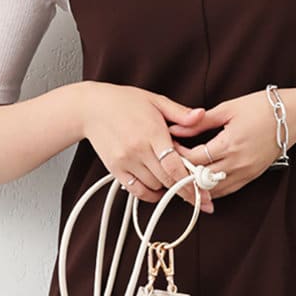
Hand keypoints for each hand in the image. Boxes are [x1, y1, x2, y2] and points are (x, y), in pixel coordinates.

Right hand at [80, 83, 219, 211]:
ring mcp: (126, 162)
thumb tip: (201, 115)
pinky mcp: (116, 170)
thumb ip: (180, 113)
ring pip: (155, 187)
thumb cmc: (124, 102)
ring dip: (167, 187)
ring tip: (173, 179)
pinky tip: (158, 188)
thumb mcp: (155, 100)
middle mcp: (138, 150)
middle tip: (199, 195)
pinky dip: (151, 194)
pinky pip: (137, 191)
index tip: (204, 192)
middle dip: (185, 190)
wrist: (91, 108)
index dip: (192, 182)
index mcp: (152, 132)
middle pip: (167, 180)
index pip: (175, 165)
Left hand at [163, 91, 287, 198]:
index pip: (195, 159)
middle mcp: (238, 163)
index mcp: (230, 144)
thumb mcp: (228, 109)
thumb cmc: (261, 108)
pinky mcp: (252, 177)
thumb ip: (199, 123)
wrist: (293, 117)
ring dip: (196, 184)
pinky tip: (201, 181)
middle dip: (183, 172)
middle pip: (201, 178)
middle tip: (171, 164)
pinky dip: (211, 188)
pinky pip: (226, 190)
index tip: (170, 147)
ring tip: (183, 174)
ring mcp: (246, 172)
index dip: (178, 155)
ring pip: (213, 190)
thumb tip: (176, 129)